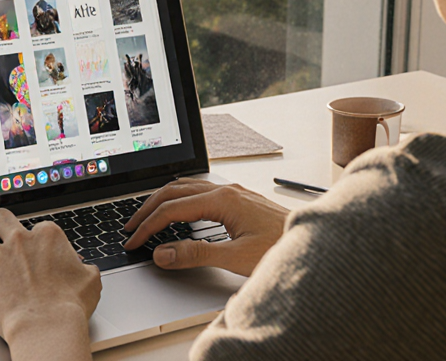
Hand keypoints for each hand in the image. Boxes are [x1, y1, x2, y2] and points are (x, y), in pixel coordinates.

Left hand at [0, 209, 99, 360]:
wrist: (47, 326)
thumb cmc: (69, 306)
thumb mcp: (90, 281)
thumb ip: (85, 269)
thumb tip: (84, 269)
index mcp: (47, 236)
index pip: (37, 226)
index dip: (35, 238)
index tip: (34, 249)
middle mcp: (18, 241)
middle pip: (1, 218)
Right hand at [123, 178, 287, 276]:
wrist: (315, 245)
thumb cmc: (281, 249)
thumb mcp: (236, 257)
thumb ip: (196, 254)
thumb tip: (162, 252)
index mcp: (223, 200)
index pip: (172, 209)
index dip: (148, 226)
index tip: (133, 241)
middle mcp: (226, 191)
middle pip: (174, 190)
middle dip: (148, 209)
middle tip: (130, 228)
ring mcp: (233, 193)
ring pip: (186, 187)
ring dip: (163, 201)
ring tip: (147, 217)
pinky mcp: (239, 200)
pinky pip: (199, 191)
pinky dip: (180, 200)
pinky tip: (179, 212)